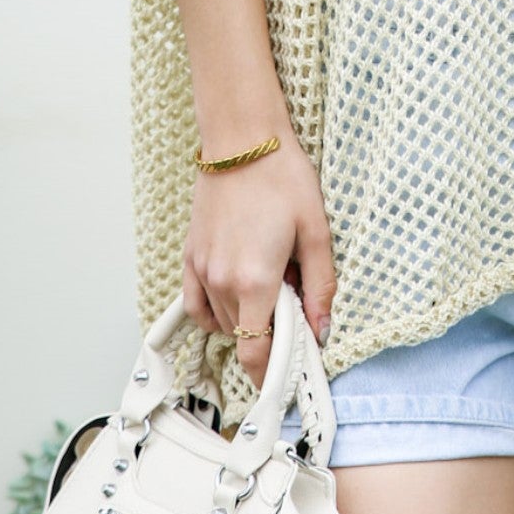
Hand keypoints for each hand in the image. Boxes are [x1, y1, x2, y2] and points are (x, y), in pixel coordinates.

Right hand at [182, 131, 337, 389]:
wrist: (243, 139)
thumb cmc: (283, 178)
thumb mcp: (316, 232)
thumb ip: (320, 287)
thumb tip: (323, 331)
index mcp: (255, 280)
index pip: (256, 353)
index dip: (271, 372)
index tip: (290, 373)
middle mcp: (222, 282)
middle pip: (243, 337)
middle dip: (270, 334)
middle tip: (296, 308)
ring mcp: (201, 270)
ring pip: (223, 321)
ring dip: (247, 319)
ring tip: (272, 285)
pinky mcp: (190, 256)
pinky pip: (197, 304)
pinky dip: (216, 312)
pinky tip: (237, 297)